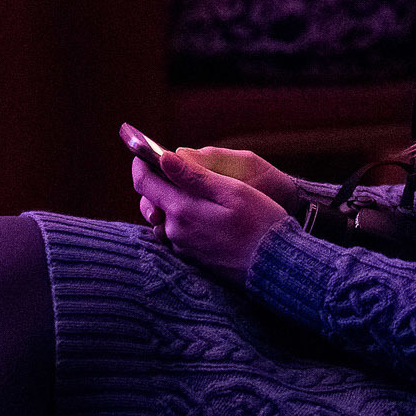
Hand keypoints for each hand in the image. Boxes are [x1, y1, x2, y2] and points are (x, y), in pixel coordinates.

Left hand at [133, 147, 291, 284]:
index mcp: (182, 210)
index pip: (144, 182)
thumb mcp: (232, 191)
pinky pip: (174, 232)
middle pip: (150, 200)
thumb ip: (195, 175)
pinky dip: (179, 217)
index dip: (141, 162)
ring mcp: (182, 247)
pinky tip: (199, 212)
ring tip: (188, 189)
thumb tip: (164, 157)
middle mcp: (175, 231)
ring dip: (168, 200)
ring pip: (162, 217)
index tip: (144, 151)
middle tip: (171, 167)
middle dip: (155, 181)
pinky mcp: (192, 257)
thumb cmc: (260, 222)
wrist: (275, 264)